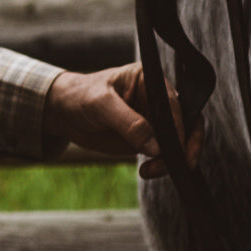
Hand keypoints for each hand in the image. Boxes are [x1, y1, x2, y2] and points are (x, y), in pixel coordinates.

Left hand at [43, 63, 202, 178]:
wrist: (64, 113)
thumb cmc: (80, 97)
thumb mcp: (101, 104)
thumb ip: (128, 122)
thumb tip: (156, 146)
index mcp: (148, 79)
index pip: (174, 103)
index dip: (181, 126)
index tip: (179, 148)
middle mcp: (155, 98)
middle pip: (185, 122)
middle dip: (186, 145)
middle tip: (182, 165)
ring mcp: (152, 119)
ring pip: (176, 141)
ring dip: (170, 159)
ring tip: (151, 171)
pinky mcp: (146, 138)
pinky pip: (163, 153)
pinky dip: (161, 165)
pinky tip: (146, 171)